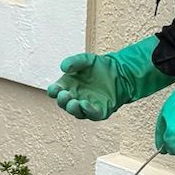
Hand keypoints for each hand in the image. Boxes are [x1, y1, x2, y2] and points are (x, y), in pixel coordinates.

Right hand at [47, 36, 173, 120]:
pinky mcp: (99, 111)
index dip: (53, 91)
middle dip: (62, 100)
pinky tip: (85, 104)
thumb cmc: (100, 67)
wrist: (120, 71)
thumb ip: (74, 61)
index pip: (55, 91)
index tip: (56, 88)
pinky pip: (92, 114)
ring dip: (73, 108)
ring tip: (73, 102)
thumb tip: (63, 67)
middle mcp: (75, 97)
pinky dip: (88, 111)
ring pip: (76, 112)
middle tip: (64, 94)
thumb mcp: (86, 60)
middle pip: (64, 103)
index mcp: (67, 86)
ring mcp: (86, 106)